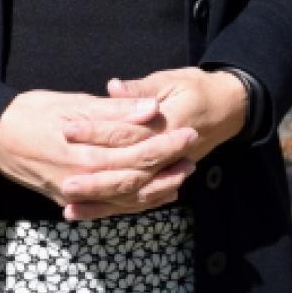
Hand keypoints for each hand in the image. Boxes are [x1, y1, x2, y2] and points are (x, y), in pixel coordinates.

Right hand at [0, 88, 197, 217]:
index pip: (135, 151)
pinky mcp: (68, 199)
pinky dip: (134, 202)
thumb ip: (113, 112)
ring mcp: (75, 193)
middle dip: (167, 163)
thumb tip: (151, 111)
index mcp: (85, 153)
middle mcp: (83, 179)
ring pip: (126, 197)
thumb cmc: (30, 112)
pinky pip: (109, 206)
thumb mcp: (71, 103)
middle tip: (192, 150)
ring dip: (157, 187)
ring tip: (182, 174)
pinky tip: (152, 194)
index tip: (189, 130)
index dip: (165, 141)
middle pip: (136, 175)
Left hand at [57, 67, 248, 219]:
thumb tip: (114, 87)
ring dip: (101, 200)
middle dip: (95, 178)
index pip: (127, 133)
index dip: (97, 132)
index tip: (67, 130)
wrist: (228, 108)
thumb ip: (140, 88)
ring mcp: (168, 172)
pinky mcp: (164, 181)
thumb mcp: (170, 80)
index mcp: (168, 126)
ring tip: (69, 204)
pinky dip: (112, 209)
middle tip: (63, 180)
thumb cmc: (195, 89)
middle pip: (128, 171)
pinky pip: (138, 201)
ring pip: (132, 193)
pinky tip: (84, 213)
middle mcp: (169, 156)